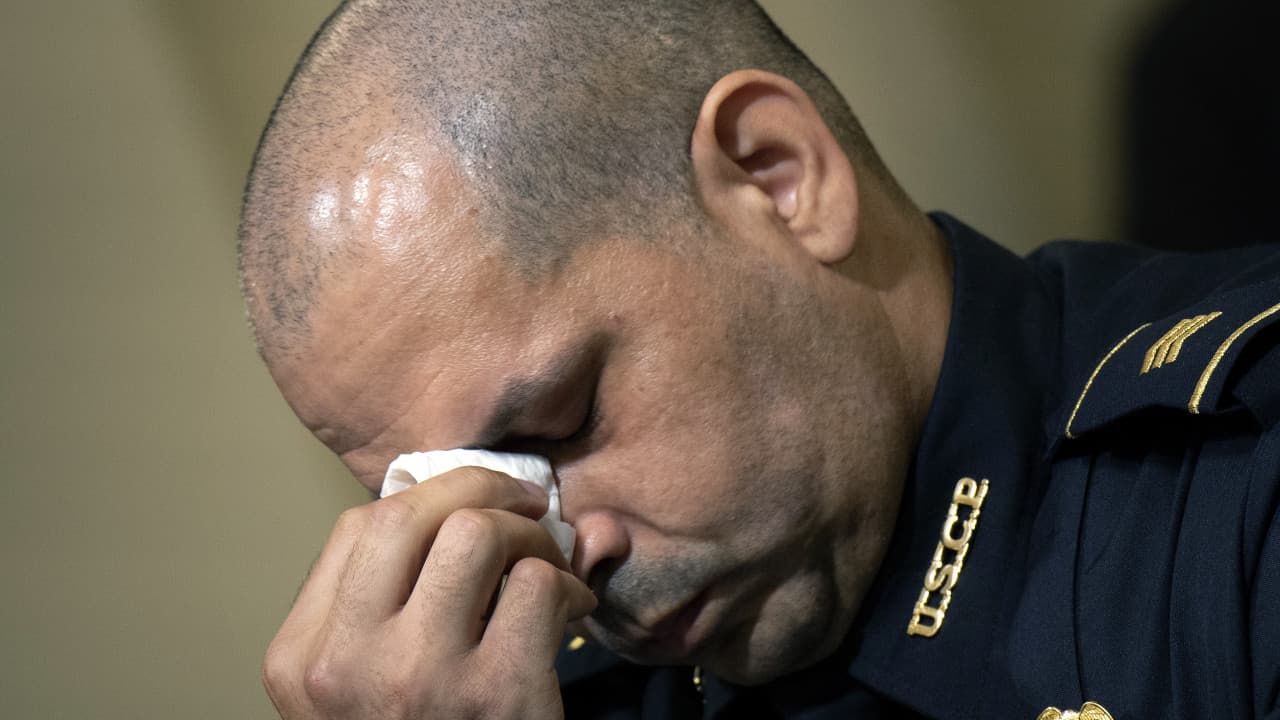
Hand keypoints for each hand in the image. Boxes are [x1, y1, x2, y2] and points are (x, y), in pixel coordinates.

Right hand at [262, 467, 596, 718]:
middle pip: (413, 514)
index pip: (360, 528)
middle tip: (523, 507)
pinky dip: (568, 584)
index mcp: (300, 658)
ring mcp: (419, 677)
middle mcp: (346, 664)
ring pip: (478, 534)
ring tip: (545, 565)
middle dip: (482, 489)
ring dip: (529, 536)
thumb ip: (395, 599)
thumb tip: (482, 501)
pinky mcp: (496, 694)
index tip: (468, 504)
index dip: (429, 498)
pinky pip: (538, 585)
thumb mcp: (364, 684)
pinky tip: (570, 610)